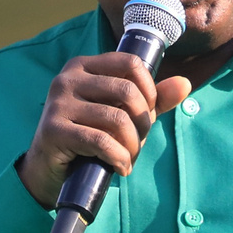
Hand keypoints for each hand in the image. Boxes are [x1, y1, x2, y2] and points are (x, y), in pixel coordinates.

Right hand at [18, 53, 190, 208]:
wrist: (47, 169)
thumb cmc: (87, 137)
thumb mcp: (121, 114)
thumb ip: (151, 100)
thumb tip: (184, 84)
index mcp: (83, 66)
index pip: (130, 63)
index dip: (149, 89)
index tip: (148, 112)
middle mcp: (67, 79)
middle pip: (127, 91)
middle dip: (142, 123)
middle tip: (138, 142)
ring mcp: (58, 104)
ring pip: (116, 119)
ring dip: (132, 146)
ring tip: (128, 157)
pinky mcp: (53, 130)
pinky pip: (100, 142)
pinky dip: (119, 158)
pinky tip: (120, 167)